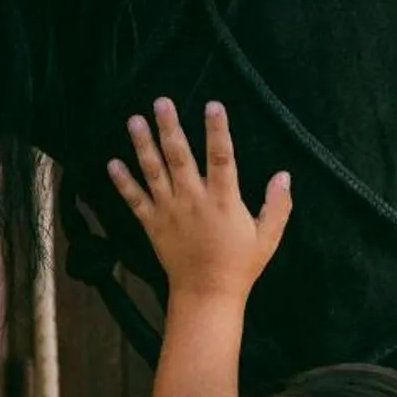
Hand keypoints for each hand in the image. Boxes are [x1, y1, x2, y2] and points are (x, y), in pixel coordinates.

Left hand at [107, 97, 290, 303]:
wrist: (207, 295)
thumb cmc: (240, 265)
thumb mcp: (268, 237)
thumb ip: (277, 205)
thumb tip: (284, 175)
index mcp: (223, 200)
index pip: (222, 157)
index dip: (218, 130)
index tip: (213, 105)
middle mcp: (193, 200)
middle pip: (179, 156)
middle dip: (170, 127)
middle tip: (161, 101)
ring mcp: (170, 211)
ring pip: (154, 172)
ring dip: (143, 144)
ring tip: (133, 120)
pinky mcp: (153, 224)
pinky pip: (135, 200)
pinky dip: (123, 182)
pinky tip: (112, 163)